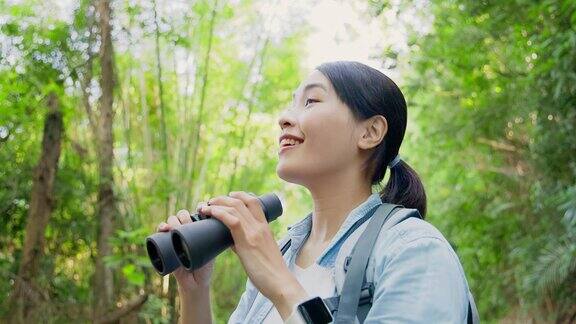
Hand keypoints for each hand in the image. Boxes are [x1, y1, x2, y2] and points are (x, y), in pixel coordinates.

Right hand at [156, 207, 214, 292]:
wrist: (195, 282)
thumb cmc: (205, 266)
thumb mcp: (212, 252)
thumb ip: (214, 242)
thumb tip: (218, 227)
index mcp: (198, 228)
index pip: (198, 212)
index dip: (199, 207)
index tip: (202, 210)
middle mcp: (186, 229)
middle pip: (183, 214)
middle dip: (184, 216)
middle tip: (188, 223)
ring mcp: (175, 236)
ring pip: (172, 220)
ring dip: (173, 220)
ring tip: (175, 228)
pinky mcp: (165, 244)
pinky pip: (160, 232)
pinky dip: (160, 227)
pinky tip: (163, 228)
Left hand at [199, 191, 307, 317]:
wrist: (280, 283)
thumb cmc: (271, 272)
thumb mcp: (261, 252)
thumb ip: (247, 243)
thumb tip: (232, 241)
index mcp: (265, 227)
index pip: (254, 202)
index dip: (240, 195)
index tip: (229, 196)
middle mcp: (260, 226)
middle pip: (241, 201)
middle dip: (223, 198)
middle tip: (211, 201)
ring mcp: (254, 232)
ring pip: (234, 207)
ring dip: (217, 204)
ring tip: (205, 207)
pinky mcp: (247, 242)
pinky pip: (232, 221)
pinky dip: (219, 213)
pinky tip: (210, 213)